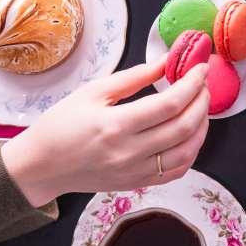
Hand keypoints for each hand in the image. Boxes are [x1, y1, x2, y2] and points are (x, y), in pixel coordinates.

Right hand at [1, 58, 209, 206]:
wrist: (42, 166)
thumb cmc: (62, 125)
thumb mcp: (93, 92)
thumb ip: (134, 77)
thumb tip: (165, 62)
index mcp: (116, 125)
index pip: (169, 104)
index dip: (192, 84)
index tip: (200, 69)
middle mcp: (129, 152)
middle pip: (184, 127)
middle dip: (202, 102)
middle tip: (203, 84)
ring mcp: (136, 172)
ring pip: (187, 152)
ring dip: (202, 127)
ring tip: (200, 106)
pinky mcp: (138, 183)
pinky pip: (177, 171)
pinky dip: (191, 151)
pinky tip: (190, 133)